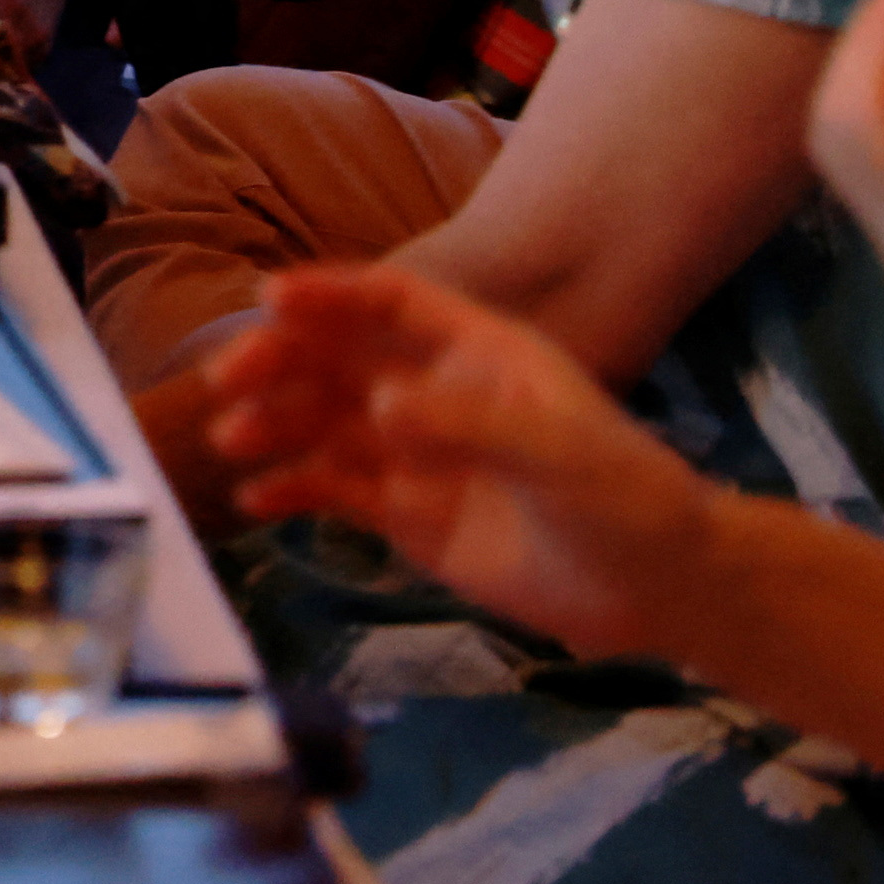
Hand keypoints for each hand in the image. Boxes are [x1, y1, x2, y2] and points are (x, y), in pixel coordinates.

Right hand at [200, 264, 722, 656]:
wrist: (655, 589)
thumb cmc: (625, 499)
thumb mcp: (560, 454)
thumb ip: (468, 428)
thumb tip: (377, 411)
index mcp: (477, 351)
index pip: (390, 302)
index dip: (331, 293)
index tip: (271, 297)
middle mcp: (435, 391)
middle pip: (340, 358)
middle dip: (280, 359)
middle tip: (228, 380)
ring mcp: (417, 453)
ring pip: (325, 422)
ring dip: (274, 422)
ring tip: (230, 440)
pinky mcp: (407, 514)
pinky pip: (334, 489)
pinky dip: (291, 487)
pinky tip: (254, 498)